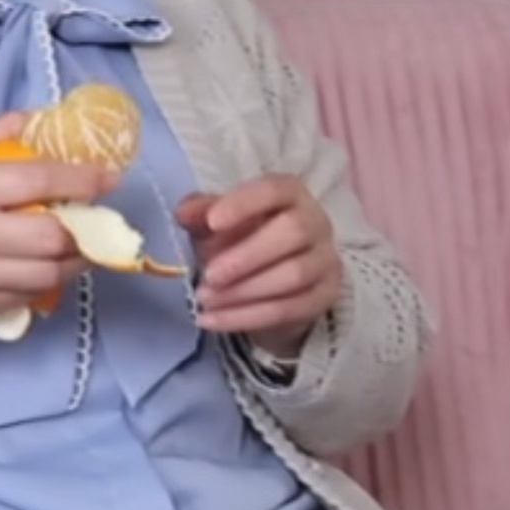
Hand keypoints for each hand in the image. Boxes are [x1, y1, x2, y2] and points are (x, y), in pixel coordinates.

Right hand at [0, 114, 116, 328]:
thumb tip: (43, 120)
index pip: (38, 183)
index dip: (82, 180)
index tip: (108, 178)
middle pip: (50, 238)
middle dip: (84, 228)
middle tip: (94, 217)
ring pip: (45, 275)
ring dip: (72, 259)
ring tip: (78, 243)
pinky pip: (25, 296)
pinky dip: (45, 280)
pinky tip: (44, 264)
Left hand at [175, 172, 344, 342]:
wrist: (270, 285)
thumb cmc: (241, 241)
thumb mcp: (217, 225)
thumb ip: (200, 213)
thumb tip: (184, 213)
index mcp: (290, 194)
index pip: (274, 189)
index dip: (244, 203)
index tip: (212, 222)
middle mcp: (316, 222)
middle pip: (293, 232)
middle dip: (246, 256)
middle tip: (208, 275)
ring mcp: (326, 260)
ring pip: (293, 275)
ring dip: (243, 291)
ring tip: (205, 300)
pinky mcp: (325, 296)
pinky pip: (289, 309)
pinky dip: (246, 317)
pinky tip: (213, 320)